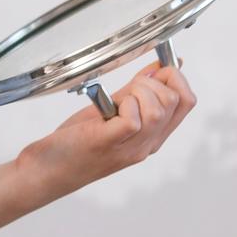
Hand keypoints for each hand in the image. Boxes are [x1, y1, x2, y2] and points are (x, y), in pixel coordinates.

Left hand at [19, 61, 196, 196]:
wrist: (49, 170)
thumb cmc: (79, 141)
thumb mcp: (114, 110)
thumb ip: (138, 90)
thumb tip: (162, 66)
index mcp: (153, 135)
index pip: (187, 101)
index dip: (175, 77)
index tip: (153, 70)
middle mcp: (148, 144)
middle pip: (176, 101)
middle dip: (154, 81)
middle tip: (128, 88)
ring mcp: (131, 147)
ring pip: (158, 110)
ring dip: (138, 92)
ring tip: (118, 100)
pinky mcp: (110, 143)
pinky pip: (133, 120)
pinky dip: (123, 106)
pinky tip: (108, 111)